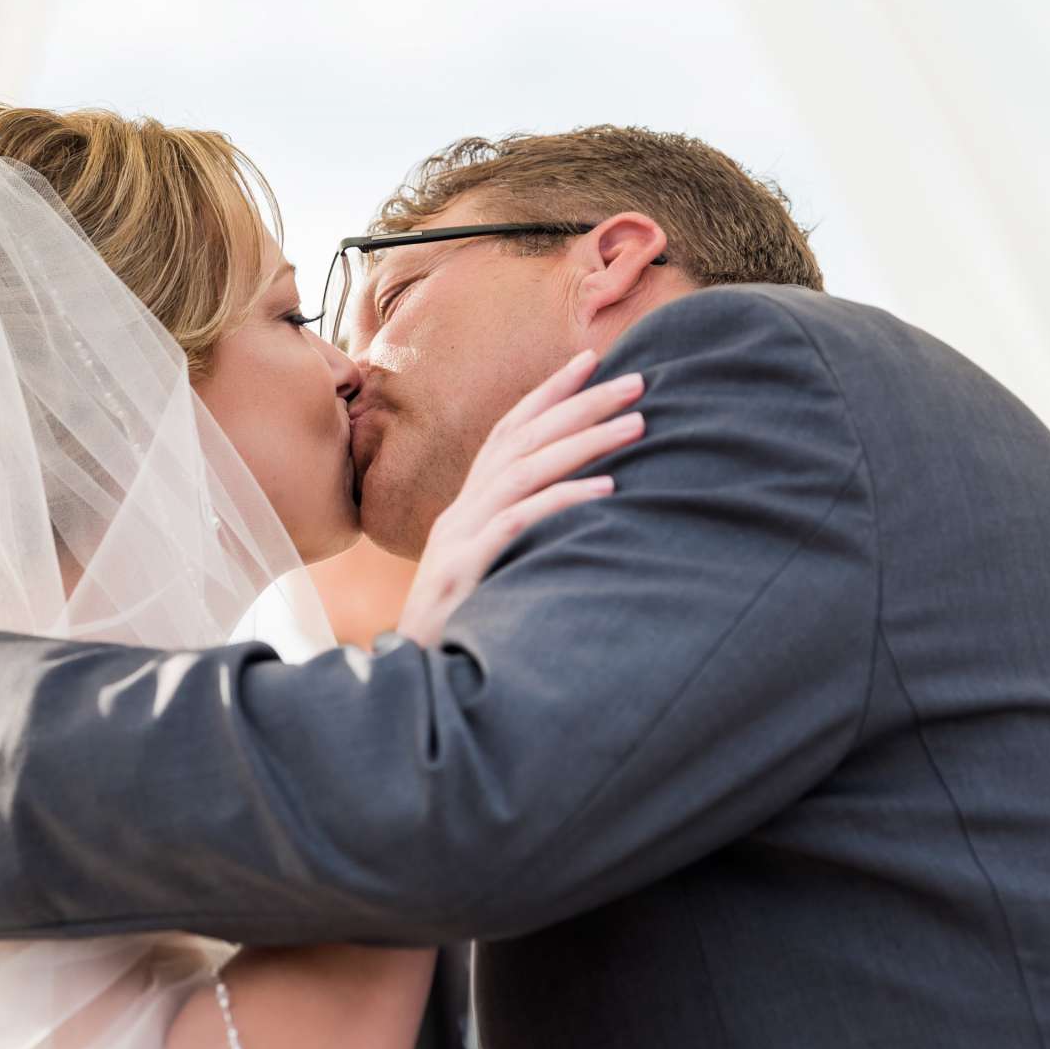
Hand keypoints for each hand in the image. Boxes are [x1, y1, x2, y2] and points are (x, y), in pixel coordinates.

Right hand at [397, 348, 644, 647]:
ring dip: (583, 442)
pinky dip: (562, 502)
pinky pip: (517, 526)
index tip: (592, 359)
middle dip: (580, 404)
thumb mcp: (494, 575)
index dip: (549, 392)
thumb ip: (524, 539)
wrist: (412, 689)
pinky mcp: (461, 575)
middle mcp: (460, 516)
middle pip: (521, 441)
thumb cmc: (465, 633)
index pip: (508, 432)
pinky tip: (606, 490)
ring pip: (522, 473)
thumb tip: (589, 510)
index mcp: (468, 510)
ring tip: (638, 425)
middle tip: (637, 382)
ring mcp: (457, 542)